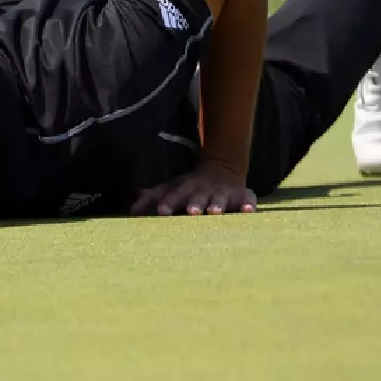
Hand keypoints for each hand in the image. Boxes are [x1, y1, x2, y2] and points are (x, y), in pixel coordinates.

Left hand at [131, 161, 256, 216]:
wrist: (222, 168)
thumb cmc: (189, 186)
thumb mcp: (170, 188)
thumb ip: (151, 198)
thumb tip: (131, 211)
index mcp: (185, 189)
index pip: (174, 195)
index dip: (168, 203)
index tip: (161, 212)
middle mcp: (203, 191)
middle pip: (198, 197)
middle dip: (194, 204)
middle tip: (191, 212)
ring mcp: (223, 193)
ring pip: (220, 199)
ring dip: (217, 205)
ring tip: (215, 212)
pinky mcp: (242, 196)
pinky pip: (247, 200)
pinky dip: (248, 205)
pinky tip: (248, 211)